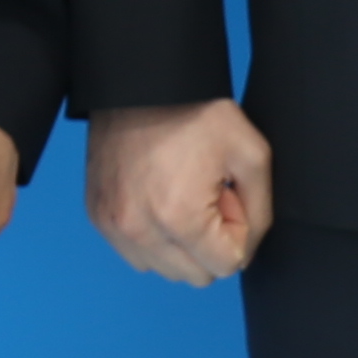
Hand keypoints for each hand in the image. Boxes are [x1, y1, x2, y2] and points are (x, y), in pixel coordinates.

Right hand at [84, 100, 273, 286]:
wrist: (141, 82)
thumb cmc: (197, 112)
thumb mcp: (251, 155)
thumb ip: (260, 215)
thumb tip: (244, 250)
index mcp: (180, 219)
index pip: (226, 266)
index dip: (236, 230)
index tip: (227, 195)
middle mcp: (139, 231)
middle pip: (196, 276)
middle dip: (210, 242)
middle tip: (206, 194)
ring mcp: (113, 225)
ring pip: (164, 269)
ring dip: (181, 245)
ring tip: (181, 194)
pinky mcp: (98, 216)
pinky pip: (135, 254)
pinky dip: (153, 237)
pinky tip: (159, 199)